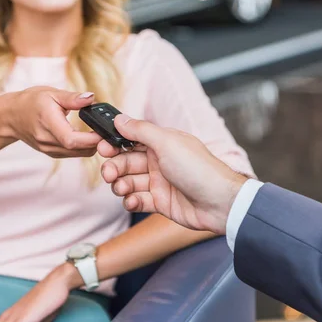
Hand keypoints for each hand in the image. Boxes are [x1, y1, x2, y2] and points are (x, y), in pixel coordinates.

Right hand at [0, 87, 100, 157]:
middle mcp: (47, 141)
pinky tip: (89, 136)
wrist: (11, 116)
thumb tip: (91, 98)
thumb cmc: (31, 102)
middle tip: (108, 130)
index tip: (105, 130)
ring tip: (100, 132)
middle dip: (97, 142)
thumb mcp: (52, 93)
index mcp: (48, 123)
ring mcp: (49, 149)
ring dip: (92, 146)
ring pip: (78, 154)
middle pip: (78, 149)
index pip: (72, 139)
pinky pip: (73, 154)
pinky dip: (84, 147)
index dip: (91, 138)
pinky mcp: (52, 153)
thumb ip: (73, 98)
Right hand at [98, 115, 248, 234]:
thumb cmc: (199, 169)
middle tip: (109, 174)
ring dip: (121, 185)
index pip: (130, 140)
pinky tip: (132, 201)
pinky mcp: (160, 202)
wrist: (219, 203)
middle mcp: (159, 161)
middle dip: (114, 168)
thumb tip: (119, 118)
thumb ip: (140, 130)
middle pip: (126, 163)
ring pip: (129, 182)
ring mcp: (159, 183)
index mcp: (162, 143)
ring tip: (122, 189)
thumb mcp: (167, 143)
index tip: (102, 148)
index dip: (115, 144)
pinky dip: (131, 201)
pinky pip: (138, 200)